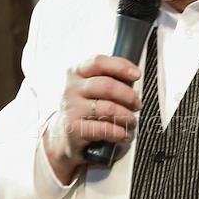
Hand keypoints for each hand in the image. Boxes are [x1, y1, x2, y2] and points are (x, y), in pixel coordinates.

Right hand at [43, 54, 141, 181]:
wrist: (62, 135)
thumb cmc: (84, 108)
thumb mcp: (92, 89)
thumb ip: (109, 80)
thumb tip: (134, 83)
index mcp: (77, 72)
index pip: (99, 62)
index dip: (121, 66)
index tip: (136, 75)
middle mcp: (72, 88)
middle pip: (107, 86)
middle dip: (129, 96)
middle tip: (137, 105)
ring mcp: (71, 108)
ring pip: (108, 108)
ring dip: (127, 117)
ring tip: (131, 122)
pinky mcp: (73, 128)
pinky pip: (104, 129)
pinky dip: (119, 132)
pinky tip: (123, 134)